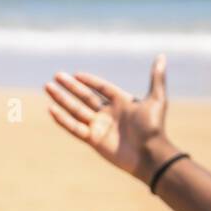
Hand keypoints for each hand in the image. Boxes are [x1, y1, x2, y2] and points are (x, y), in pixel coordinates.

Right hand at [44, 54, 177, 183]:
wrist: (150, 154)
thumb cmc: (154, 127)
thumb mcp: (156, 99)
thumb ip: (156, 78)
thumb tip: (162, 56)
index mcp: (122, 102)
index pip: (102, 88)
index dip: (89, 81)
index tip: (76, 74)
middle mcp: (109, 113)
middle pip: (85, 97)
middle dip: (70, 87)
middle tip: (56, 76)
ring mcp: (100, 126)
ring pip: (76, 110)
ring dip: (62, 99)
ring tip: (47, 87)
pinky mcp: (94, 140)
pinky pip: (74, 127)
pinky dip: (63, 119)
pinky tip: (51, 109)